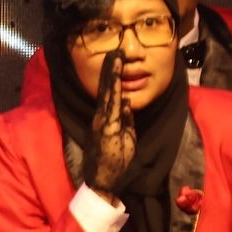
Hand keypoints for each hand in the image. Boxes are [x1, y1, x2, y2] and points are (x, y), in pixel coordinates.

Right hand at [86, 47, 134, 194]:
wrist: (104, 180)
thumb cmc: (115, 161)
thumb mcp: (126, 138)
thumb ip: (126, 121)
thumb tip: (128, 104)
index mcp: (108, 119)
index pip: (112, 94)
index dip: (114, 77)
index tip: (117, 61)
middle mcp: (102, 117)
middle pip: (108, 89)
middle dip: (112, 70)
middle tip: (115, 51)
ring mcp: (103, 122)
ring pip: (109, 94)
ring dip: (112, 76)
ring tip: (115, 59)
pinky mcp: (107, 128)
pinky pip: (112, 107)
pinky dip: (114, 93)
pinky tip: (117, 81)